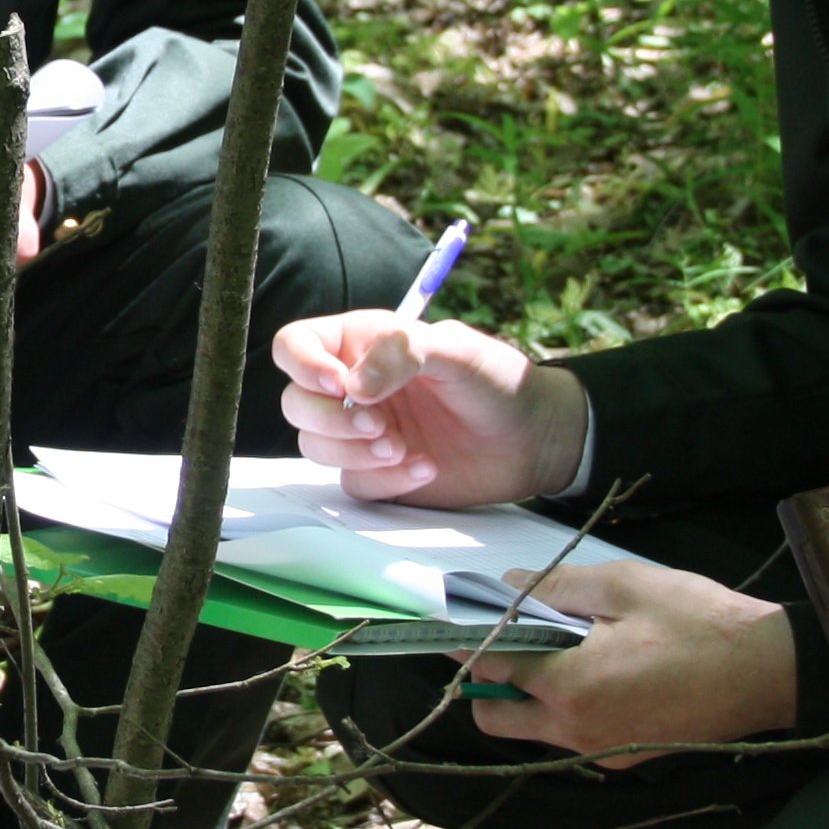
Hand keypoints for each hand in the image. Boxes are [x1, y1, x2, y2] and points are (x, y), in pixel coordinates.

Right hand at [271, 311, 587, 506]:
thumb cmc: (496, 380)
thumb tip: (353, 386)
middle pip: (296, 403)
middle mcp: (352, 387)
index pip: (296, 345)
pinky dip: (385, 480)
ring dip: (352, 451)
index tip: (338, 383)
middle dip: (329, 419)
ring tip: (403, 447)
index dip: (302, 364)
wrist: (532, 438)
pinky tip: (426, 467)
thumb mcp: (458, 349)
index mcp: (361, 344)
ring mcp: (361, 433)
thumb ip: (404, 352)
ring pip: (314, 446)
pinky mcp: (377, 474)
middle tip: (379, 425)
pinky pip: (353, 483)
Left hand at [467, 554, 797, 762]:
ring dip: (527, 700)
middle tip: (504, 643)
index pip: (491, 669)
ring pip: (534, 733)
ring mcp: (600, 753)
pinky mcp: (626, 761)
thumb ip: (556, 589)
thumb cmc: (698, 622)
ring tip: (553, 654)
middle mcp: (574, 731)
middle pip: (497, 717)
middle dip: (487, 683)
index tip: (452, 623)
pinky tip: (592, 676)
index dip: (468, 642)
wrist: (767, 671)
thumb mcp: (625, 586)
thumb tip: (507, 587)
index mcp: (568, 687)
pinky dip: (564, 712)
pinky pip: (572, 739)